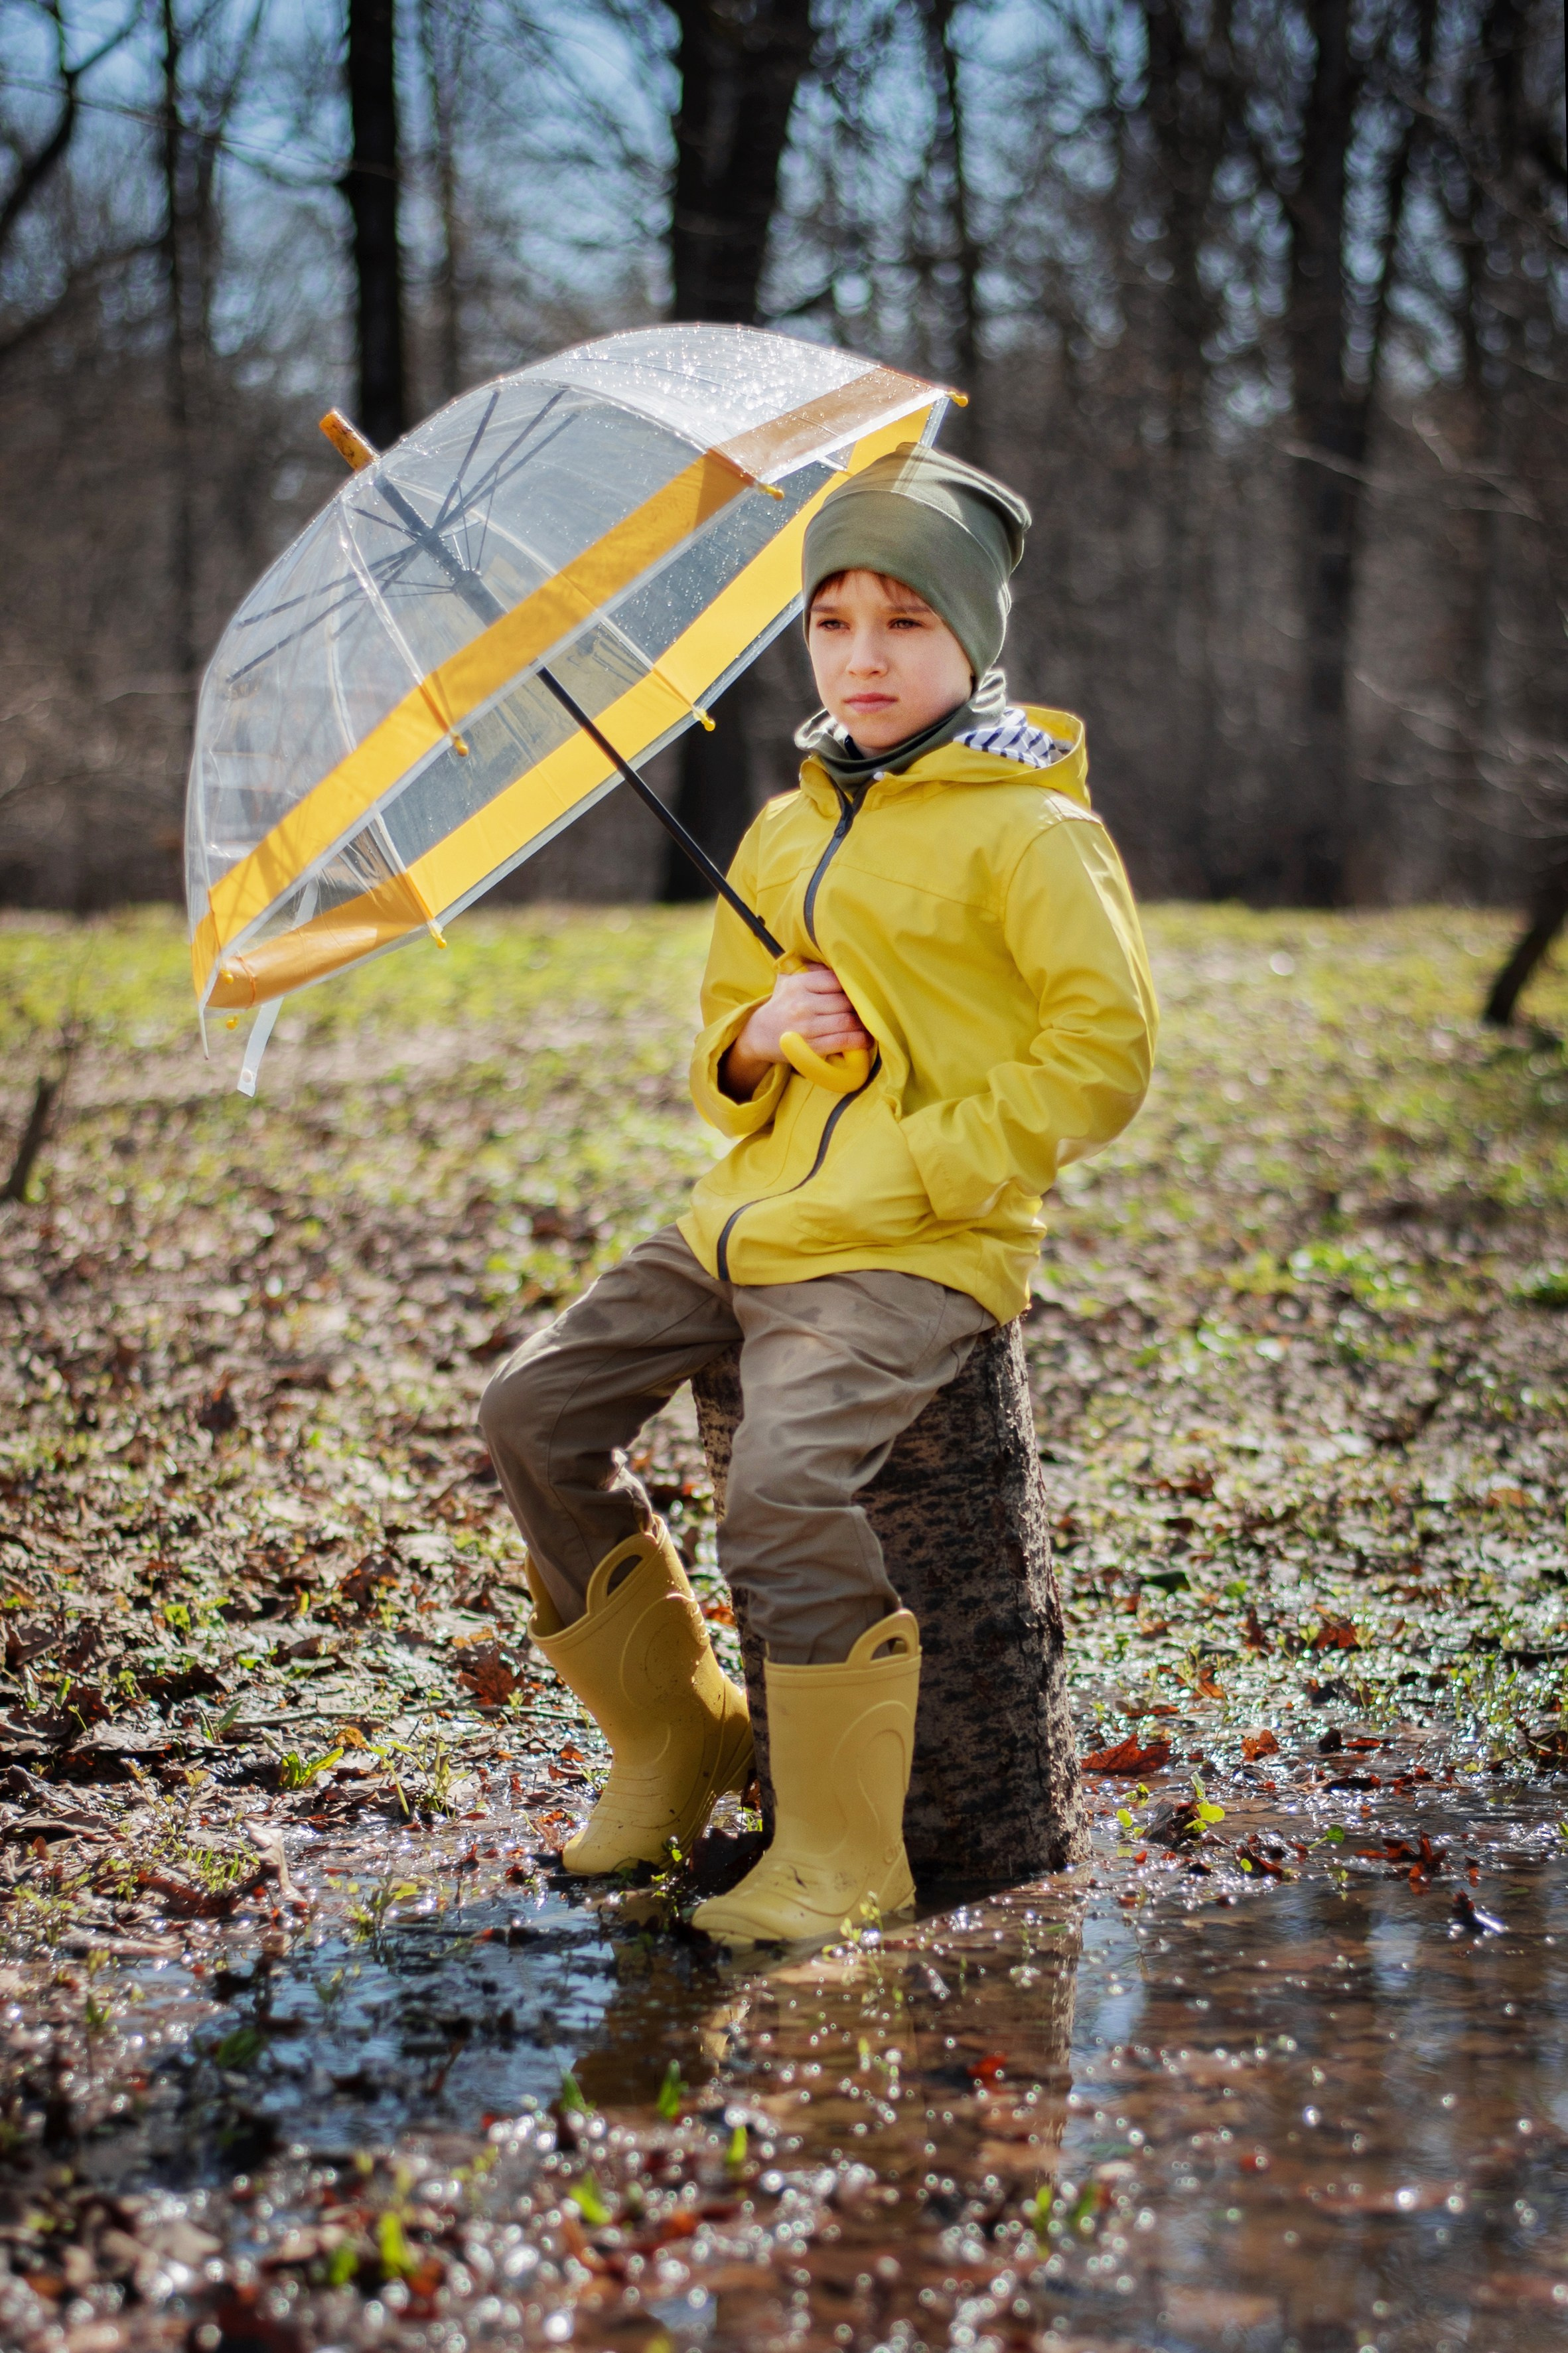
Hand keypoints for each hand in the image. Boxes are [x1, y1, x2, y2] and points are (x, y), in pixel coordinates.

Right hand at [721, 963, 871, 1098]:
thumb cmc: (782, 1005)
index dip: (853, 986)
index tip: (862, 991)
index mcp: (799, 984)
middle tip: (871, 1009)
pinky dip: (859, 1040)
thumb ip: (813, 970)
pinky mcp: (811, 1047)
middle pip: (845, 1001)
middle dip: (861, 1007)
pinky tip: (865, 1039)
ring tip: (870, 1024)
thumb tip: (843, 965)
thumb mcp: (789, 980)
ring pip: (847, 1021)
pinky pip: (842, 1041)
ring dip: (864, 1024)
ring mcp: (807, 1026)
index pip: (837, 980)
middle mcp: (802, 1003)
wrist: (758, 1035)